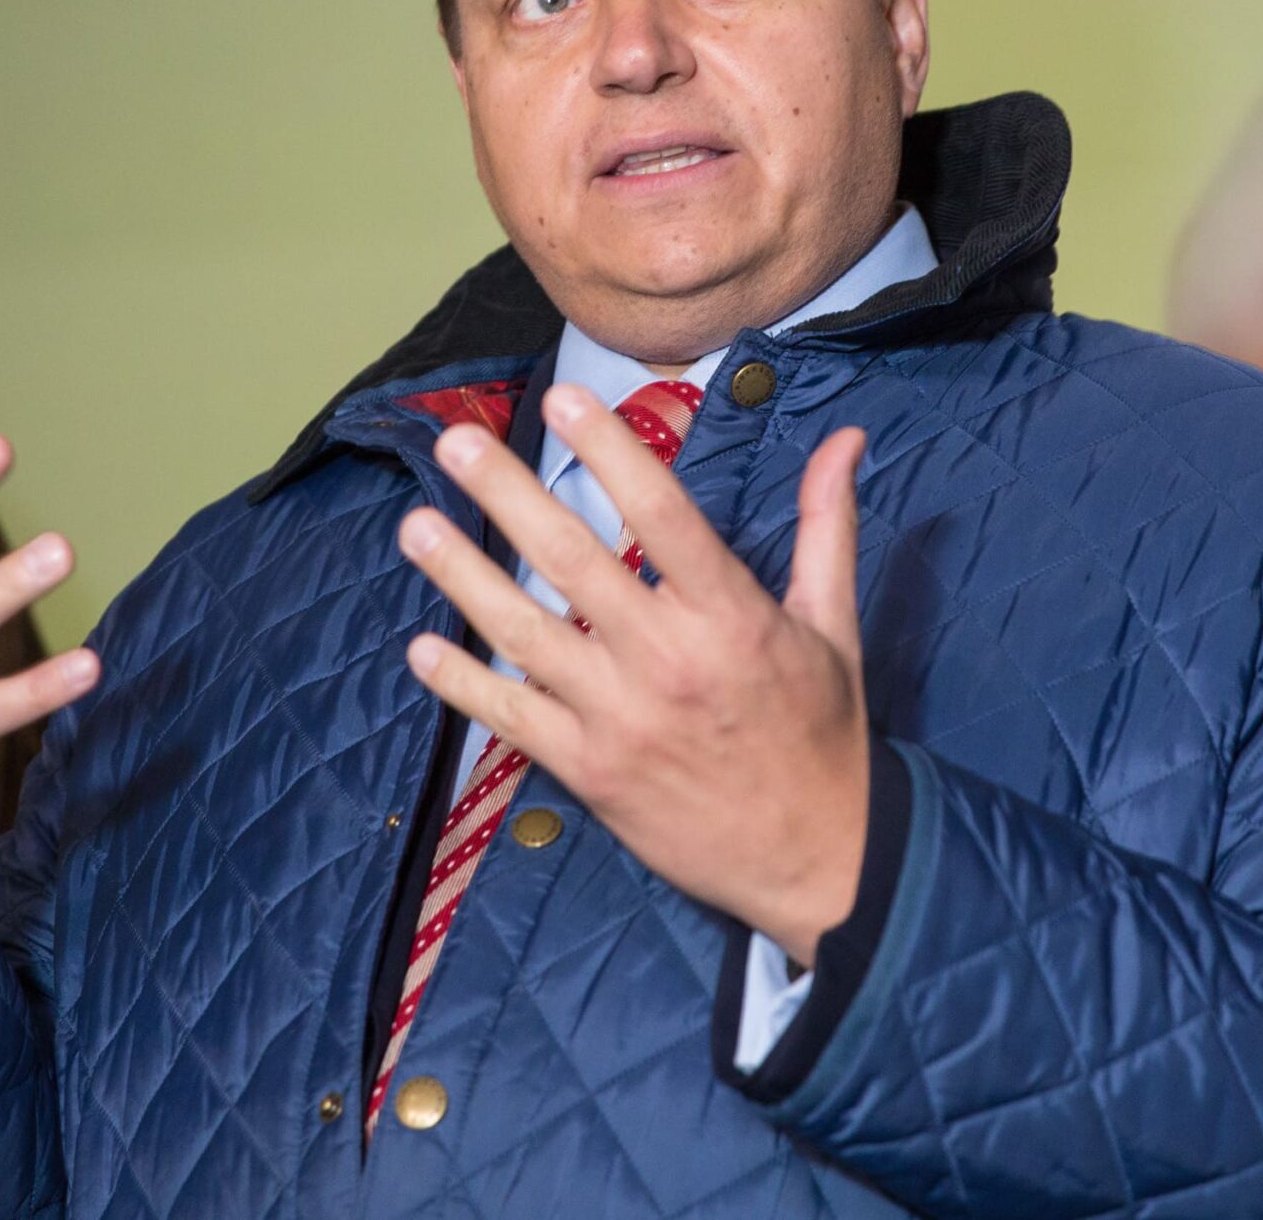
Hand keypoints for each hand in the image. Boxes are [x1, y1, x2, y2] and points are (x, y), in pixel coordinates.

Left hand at [397, 384, 869, 964]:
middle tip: (457, 441)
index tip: (563, 401)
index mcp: (732, 617)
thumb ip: (827, 526)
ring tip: (416, 525)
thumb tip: (846, 437)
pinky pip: (514, 720)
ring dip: (464, 577)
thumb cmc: (825, 735)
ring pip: (526, 635)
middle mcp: (669, 661)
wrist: (820, 861)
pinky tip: (422, 648)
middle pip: (574, 563)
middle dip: (508, 495)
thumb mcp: (834, 626)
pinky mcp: (591, 772)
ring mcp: (621, 720)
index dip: (610, 453)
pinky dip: (464, 685)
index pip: (662, 516)